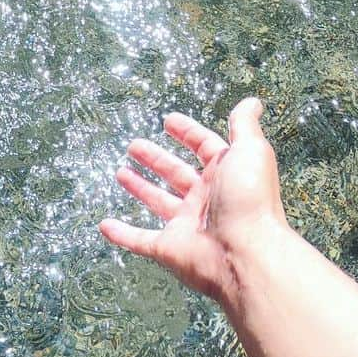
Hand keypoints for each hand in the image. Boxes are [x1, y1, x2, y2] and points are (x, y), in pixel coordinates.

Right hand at [99, 97, 289, 305]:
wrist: (247, 255)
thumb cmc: (250, 200)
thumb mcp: (250, 152)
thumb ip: (244, 126)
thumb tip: (252, 101)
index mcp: (225, 175)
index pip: (204, 148)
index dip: (187, 133)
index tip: (168, 120)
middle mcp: (206, 199)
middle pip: (176, 174)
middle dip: (156, 159)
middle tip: (134, 146)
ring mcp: (187, 226)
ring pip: (158, 203)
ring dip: (140, 188)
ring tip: (120, 173)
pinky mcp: (169, 249)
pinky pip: (140, 240)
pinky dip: (122, 234)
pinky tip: (105, 225)